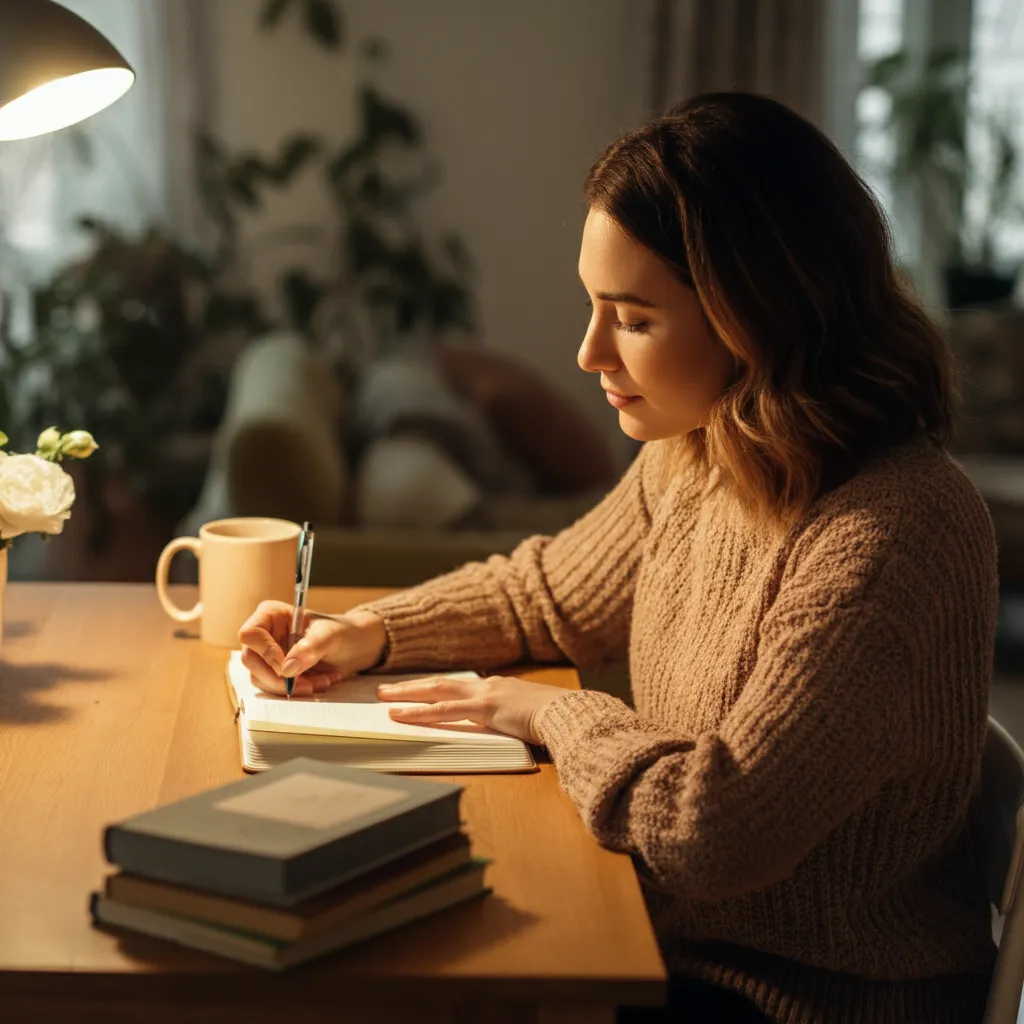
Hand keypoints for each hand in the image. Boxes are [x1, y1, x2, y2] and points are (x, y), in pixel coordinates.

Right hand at [238, 601, 386, 696]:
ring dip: (290, 687)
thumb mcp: (331, 636)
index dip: (266, 653)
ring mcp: (268, 655)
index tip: (288, 667)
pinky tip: (319, 683)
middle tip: (306, 684)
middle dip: (277, 678)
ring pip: (260, 678)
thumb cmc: (342, 632)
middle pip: (250, 660)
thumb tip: (287, 669)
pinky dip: (296, 690)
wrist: (355, 647)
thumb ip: (310, 648)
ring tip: (321, 682)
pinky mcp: (276, 672)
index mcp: (272, 615)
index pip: (250, 634)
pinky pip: (274, 688)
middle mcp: (265, 634)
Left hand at [376, 674, 566, 743]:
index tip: (414, 691)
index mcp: (497, 688)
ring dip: (408, 695)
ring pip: (437, 692)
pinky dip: (421, 713)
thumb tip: (498, 728)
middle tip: (384, 690)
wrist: (570, 714)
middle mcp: (488, 686)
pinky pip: (445, 710)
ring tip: (384, 700)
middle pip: (440, 683)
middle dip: (410, 687)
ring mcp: (486, 695)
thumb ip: (508, 719)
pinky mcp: (485, 708)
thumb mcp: (526, 717)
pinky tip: (402, 716)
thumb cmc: (554, 720)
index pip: (457, 686)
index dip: (432, 689)